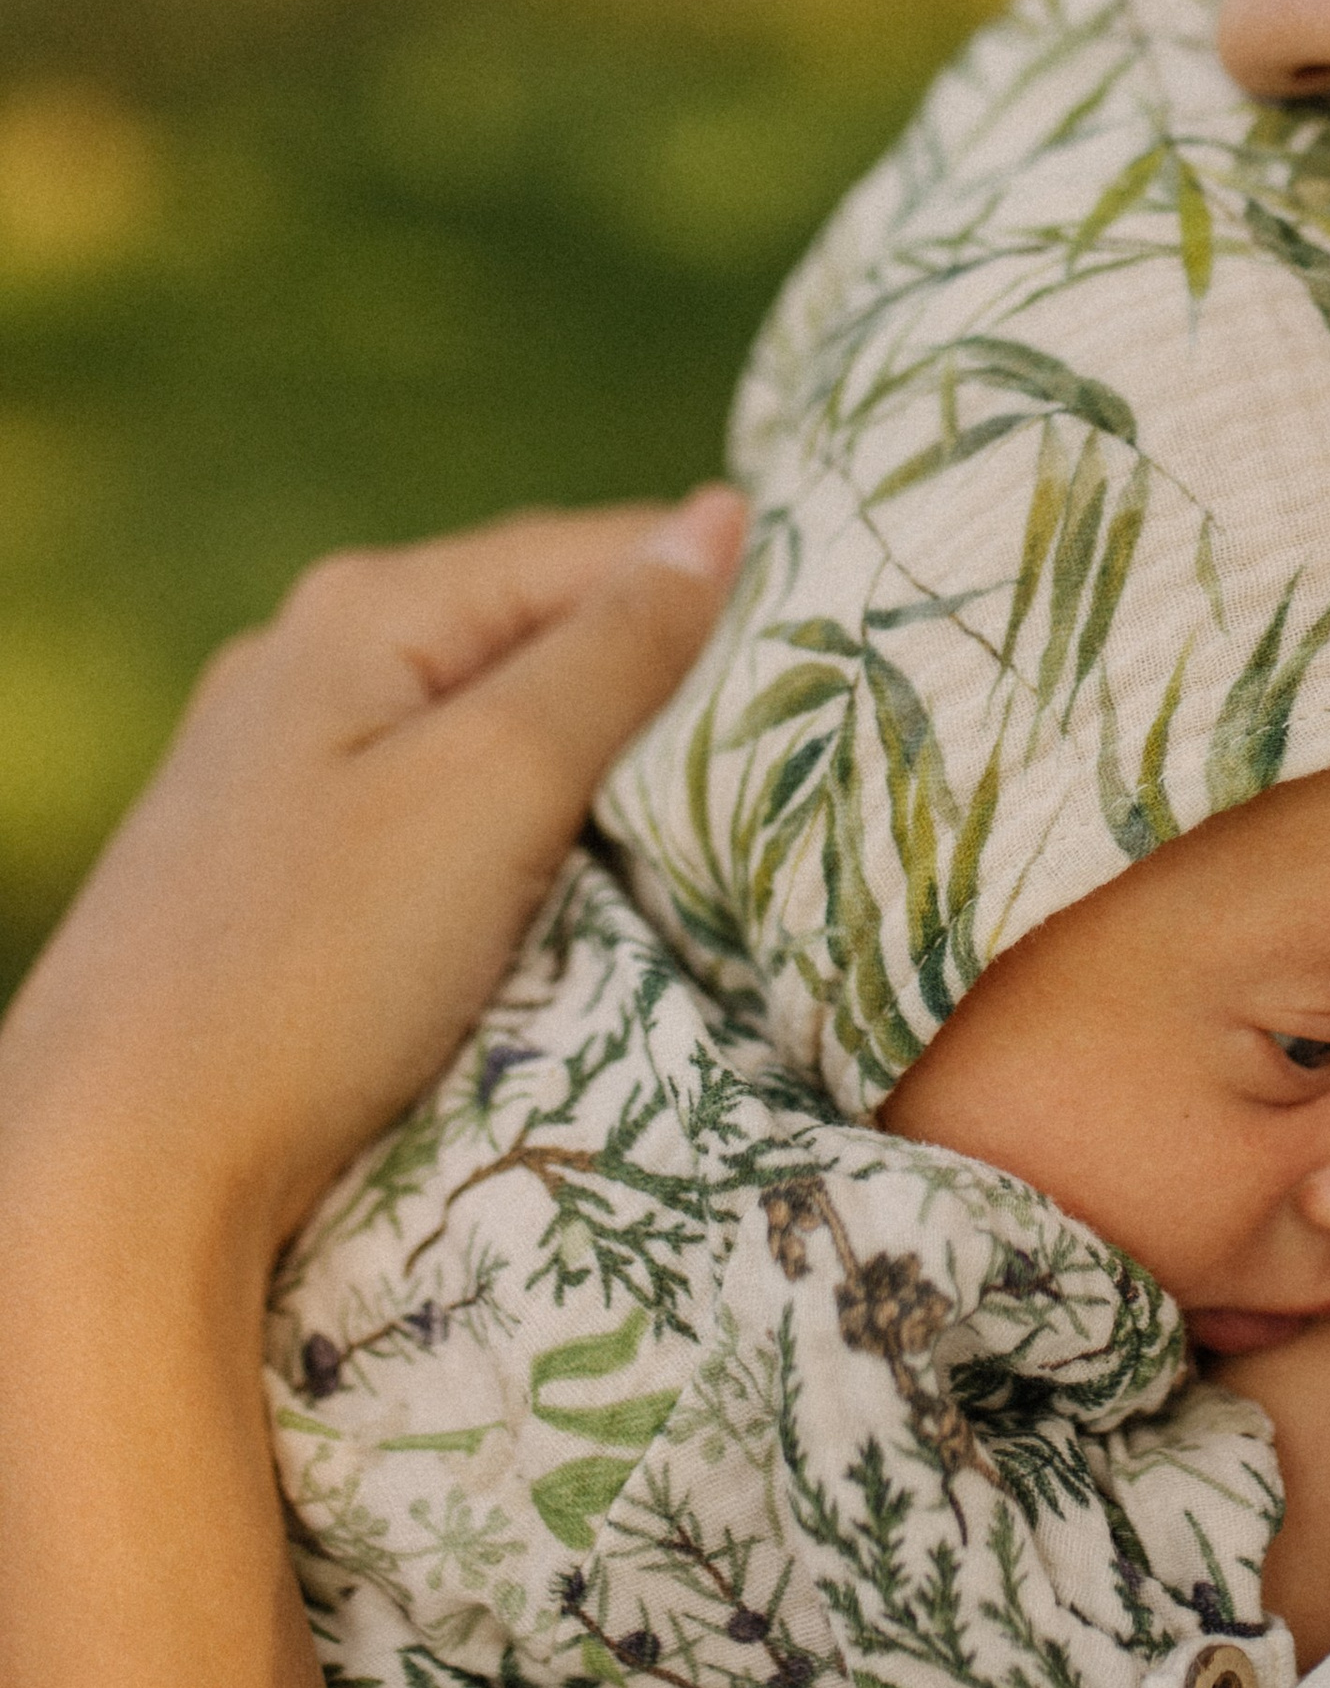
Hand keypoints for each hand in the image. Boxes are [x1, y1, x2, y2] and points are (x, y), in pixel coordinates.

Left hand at [0, 490, 745, 1295]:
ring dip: (602, 762)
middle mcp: (311, 664)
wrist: (119, 1171)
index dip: (726, 590)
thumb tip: (718, 516)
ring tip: (722, 818)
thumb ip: (613, 651)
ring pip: (494, 728)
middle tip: (812, 741)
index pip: (596, 549)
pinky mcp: (278, 877)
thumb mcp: (494, 788)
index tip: (852, 653)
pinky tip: (582, 882)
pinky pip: (445, 811)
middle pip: (543, 632)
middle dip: (669, 676)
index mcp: (367, 611)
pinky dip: (530, 830)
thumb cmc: (313, 970)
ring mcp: (283, 773)